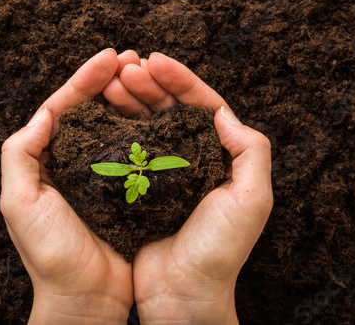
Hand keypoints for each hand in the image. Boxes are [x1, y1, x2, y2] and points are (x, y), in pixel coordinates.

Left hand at [0, 49, 132, 323]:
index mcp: (46, 161)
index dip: (84, 80)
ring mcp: (102, 175)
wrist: (87, 297)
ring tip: (146, 76)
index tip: (108, 58)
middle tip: (131, 59)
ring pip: (115, 126)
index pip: (63, 108)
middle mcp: (74, 162)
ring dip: (128, 99)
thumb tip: (45, 113)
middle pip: (90, 111)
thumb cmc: (50, 256)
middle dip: (108, 81)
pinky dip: (145, 130)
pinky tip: (157, 113)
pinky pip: (136, 151)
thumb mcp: (19, 203)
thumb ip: (20, 155)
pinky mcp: (127, 189)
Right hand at [105, 52, 272, 323]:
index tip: (155, 61)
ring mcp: (162, 173)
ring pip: (145, 125)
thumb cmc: (219, 251)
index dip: (180, 80)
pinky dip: (116, 130)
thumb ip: (250, 151)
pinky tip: (102, 114)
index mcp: (219, 157)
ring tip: (111, 84)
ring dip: (130, 101)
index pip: (201, 106)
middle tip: (126, 68)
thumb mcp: (252, 199)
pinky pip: (126, 151)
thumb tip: (222, 112)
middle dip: (150, 85)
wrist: (182, 293)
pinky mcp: (137, 188)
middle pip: (170, 110)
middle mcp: (190, 160)